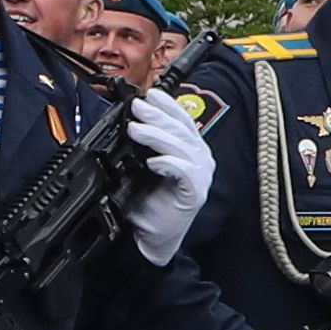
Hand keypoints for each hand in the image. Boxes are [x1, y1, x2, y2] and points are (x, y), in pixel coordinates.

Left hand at [123, 88, 215, 265]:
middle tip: (137, 108)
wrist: (151, 236)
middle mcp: (199, 158)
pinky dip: (169, 163)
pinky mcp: (195, 192)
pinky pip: (185, 171)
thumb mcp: (141, 166)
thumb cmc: (148, 202)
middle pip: (181, 129)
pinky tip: (153, 162)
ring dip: (157, 135)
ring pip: (182, 146)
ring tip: (135, 130)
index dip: (168, 105)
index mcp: (190, 148)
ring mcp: (200, 175)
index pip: (183, 119)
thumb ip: (142, 145)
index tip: (150, 93)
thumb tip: (130, 121)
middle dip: (158, 116)